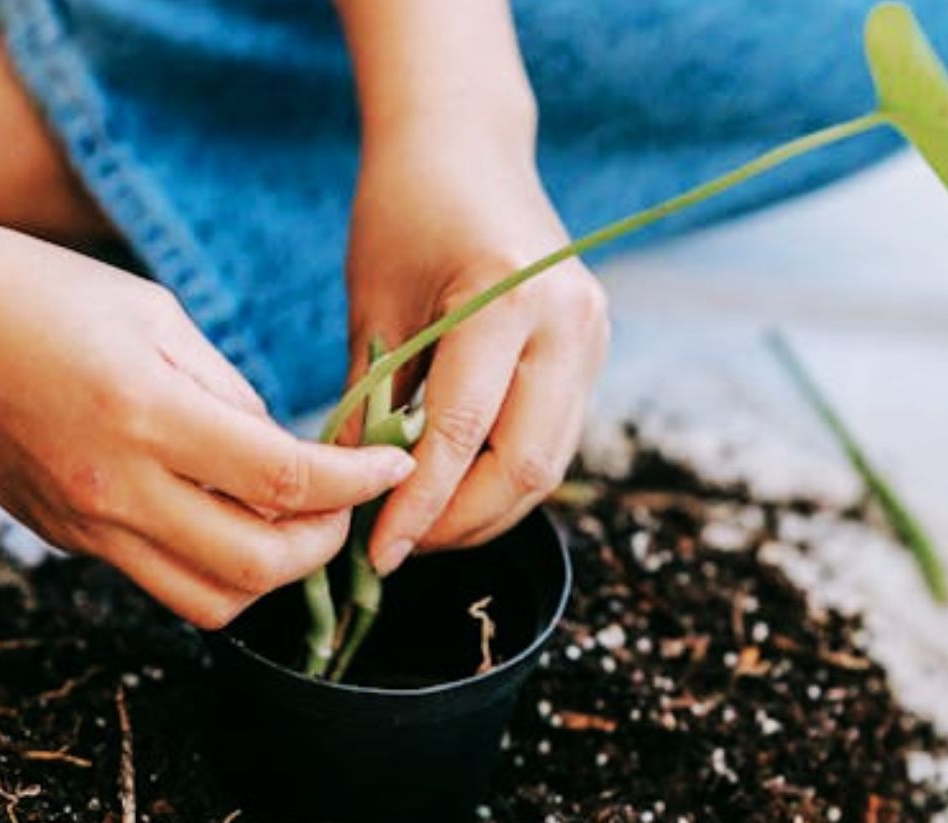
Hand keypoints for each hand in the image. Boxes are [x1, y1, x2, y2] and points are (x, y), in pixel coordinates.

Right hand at [0, 207, 414, 627]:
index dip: (358, 482)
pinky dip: (213, 566)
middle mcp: (114, 489)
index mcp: (146, 414)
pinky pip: (159, 582)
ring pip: (210, 603)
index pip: (284, 481)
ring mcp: (85, 526)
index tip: (395, 465)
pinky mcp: (65, 539)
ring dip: (270, 576)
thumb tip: (286, 452)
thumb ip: (231, 394)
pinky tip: (225, 516)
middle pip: (257, 568)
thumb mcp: (156, 316)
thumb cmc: (37, 292)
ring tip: (291, 522)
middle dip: (324, 544)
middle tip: (345, 504)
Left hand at [345, 132, 609, 574]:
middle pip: (525, 467)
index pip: (462, 435)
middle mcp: (568, 322)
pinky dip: (505, 472)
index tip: (377, 552)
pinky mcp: (592, 348)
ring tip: (425, 524)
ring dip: (486, 507)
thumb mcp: (373, 308)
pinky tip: (458, 484)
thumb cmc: (403, 212)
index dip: (418, 507)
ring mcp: (592, 336)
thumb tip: (355, 497)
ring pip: (549, 463)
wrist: (464, 145)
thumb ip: (369, 405)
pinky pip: (554, 435)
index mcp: (507, 299)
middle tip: (401, 546)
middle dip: (460, 522)